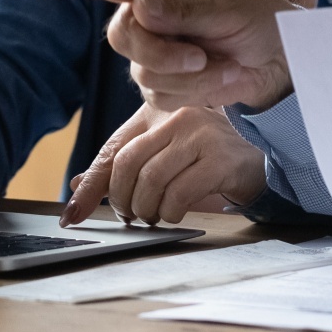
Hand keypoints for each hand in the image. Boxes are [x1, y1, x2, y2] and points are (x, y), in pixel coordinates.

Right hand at [30, 0, 297, 110]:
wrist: (280, 59)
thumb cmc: (257, 18)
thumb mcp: (228, 8)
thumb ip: (183, 12)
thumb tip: (140, 9)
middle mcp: (149, 10)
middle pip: (121, 35)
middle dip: (159, 52)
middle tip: (199, 58)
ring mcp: (152, 48)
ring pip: (141, 71)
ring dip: (186, 75)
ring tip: (221, 63)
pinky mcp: (161, 80)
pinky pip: (160, 94)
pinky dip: (195, 91)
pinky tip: (220, 78)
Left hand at [60, 103, 266, 226]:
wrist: (260, 160)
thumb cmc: (207, 159)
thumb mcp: (164, 157)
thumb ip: (125, 168)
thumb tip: (77, 185)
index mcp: (158, 113)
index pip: (114, 150)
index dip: (90, 186)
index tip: (72, 217)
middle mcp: (177, 117)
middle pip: (128, 164)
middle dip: (123, 200)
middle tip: (131, 216)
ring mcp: (200, 135)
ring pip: (152, 180)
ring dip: (147, 209)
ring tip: (155, 216)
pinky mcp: (219, 158)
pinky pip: (179, 193)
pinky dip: (171, 212)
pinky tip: (175, 214)